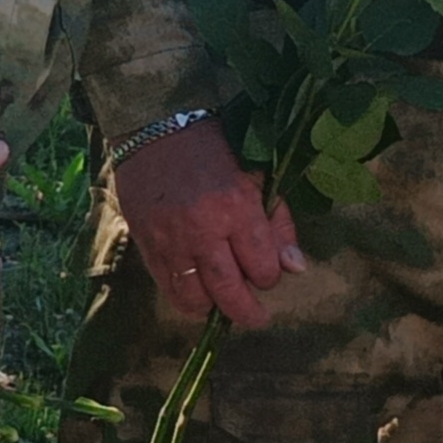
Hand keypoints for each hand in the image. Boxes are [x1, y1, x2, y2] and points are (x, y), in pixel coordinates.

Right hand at [114, 120, 305, 330]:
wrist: (155, 126)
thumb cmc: (214, 148)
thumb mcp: (257, 176)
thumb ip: (278, 223)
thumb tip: (296, 268)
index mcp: (237, 208)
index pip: (263, 269)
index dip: (269, 275)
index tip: (267, 268)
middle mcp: (203, 230)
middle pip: (229, 293)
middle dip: (248, 311)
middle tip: (256, 316)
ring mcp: (171, 240)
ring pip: (195, 298)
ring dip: (212, 306)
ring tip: (221, 302)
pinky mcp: (146, 243)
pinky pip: (167, 287)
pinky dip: (184, 297)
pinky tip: (196, 293)